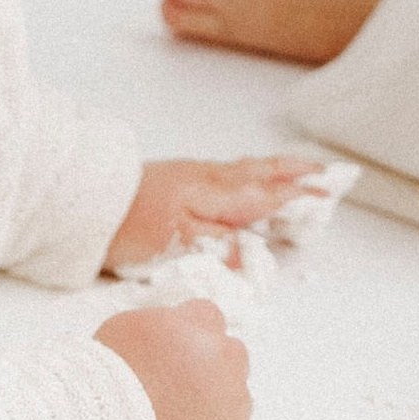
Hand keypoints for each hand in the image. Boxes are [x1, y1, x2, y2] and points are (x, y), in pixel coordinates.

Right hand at [94, 297, 256, 419]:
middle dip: (207, 374)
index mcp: (202, 326)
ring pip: (235, 406)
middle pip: (229, 360)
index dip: (187, 340)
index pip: (209, 320)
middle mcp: (229, 361)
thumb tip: (172, 338)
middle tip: (170, 396)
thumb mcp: (128, 328)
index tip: (169, 359)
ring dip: (212, 414)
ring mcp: (237, 408)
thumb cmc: (106, 379)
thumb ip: (164, 326)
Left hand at [106, 154, 324, 273]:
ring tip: (302, 167)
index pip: (265, 196)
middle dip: (297, 173)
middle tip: (329, 172)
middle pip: (262, 174)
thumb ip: (217, 244)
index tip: (326, 195)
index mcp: (214, 195)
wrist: (88, 202)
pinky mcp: (182, 177)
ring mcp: (196, 176)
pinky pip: (232, 170)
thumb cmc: (129, 228)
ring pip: (248, 169)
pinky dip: (254, 169)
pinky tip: (253, 173)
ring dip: (279, 168)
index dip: (296, 197)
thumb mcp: (175, 245)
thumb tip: (251, 251)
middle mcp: (210, 180)